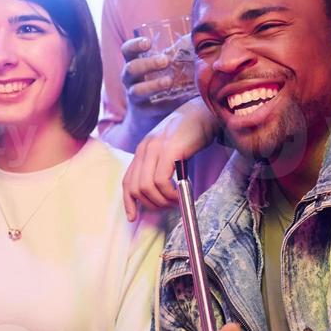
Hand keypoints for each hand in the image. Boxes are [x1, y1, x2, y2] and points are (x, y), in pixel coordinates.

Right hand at [120, 34, 179, 109]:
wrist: (148, 115)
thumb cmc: (157, 81)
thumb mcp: (159, 67)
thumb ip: (171, 55)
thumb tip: (196, 40)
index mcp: (133, 63)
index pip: (127, 50)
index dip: (134, 45)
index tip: (148, 43)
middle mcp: (129, 79)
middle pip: (131, 68)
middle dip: (147, 64)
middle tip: (165, 61)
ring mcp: (134, 96)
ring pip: (137, 90)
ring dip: (153, 85)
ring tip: (169, 81)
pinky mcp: (143, 112)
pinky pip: (151, 108)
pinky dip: (164, 104)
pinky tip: (177, 100)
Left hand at [122, 97, 218, 219]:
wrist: (203, 112)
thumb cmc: (190, 134)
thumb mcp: (169, 150)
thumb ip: (160, 167)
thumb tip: (159, 193)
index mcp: (142, 150)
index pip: (127, 181)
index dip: (128, 202)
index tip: (133, 218)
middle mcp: (144, 149)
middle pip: (136, 188)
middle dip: (151, 204)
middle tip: (169, 206)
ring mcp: (155, 148)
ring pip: (147, 187)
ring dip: (162, 200)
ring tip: (176, 201)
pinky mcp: (169, 150)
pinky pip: (161, 180)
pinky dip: (169, 193)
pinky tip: (180, 193)